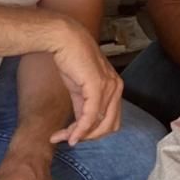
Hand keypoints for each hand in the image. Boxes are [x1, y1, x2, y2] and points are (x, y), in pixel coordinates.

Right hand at [42, 15, 122, 145]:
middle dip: (89, 137)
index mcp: (115, 87)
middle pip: (109, 126)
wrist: (64, 39)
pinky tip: (69, 136)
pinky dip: (80, 129)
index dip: (93, 132)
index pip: (111, 119)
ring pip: (100, 124)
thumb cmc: (71, 59)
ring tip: (62, 138)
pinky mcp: (97, 87)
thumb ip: (83, 106)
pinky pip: (90, 116)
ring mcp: (109, 87)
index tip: (74, 136)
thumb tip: (81, 126)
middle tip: (69, 139)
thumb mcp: (79, 88)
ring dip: (81, 135)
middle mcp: (116, 88)